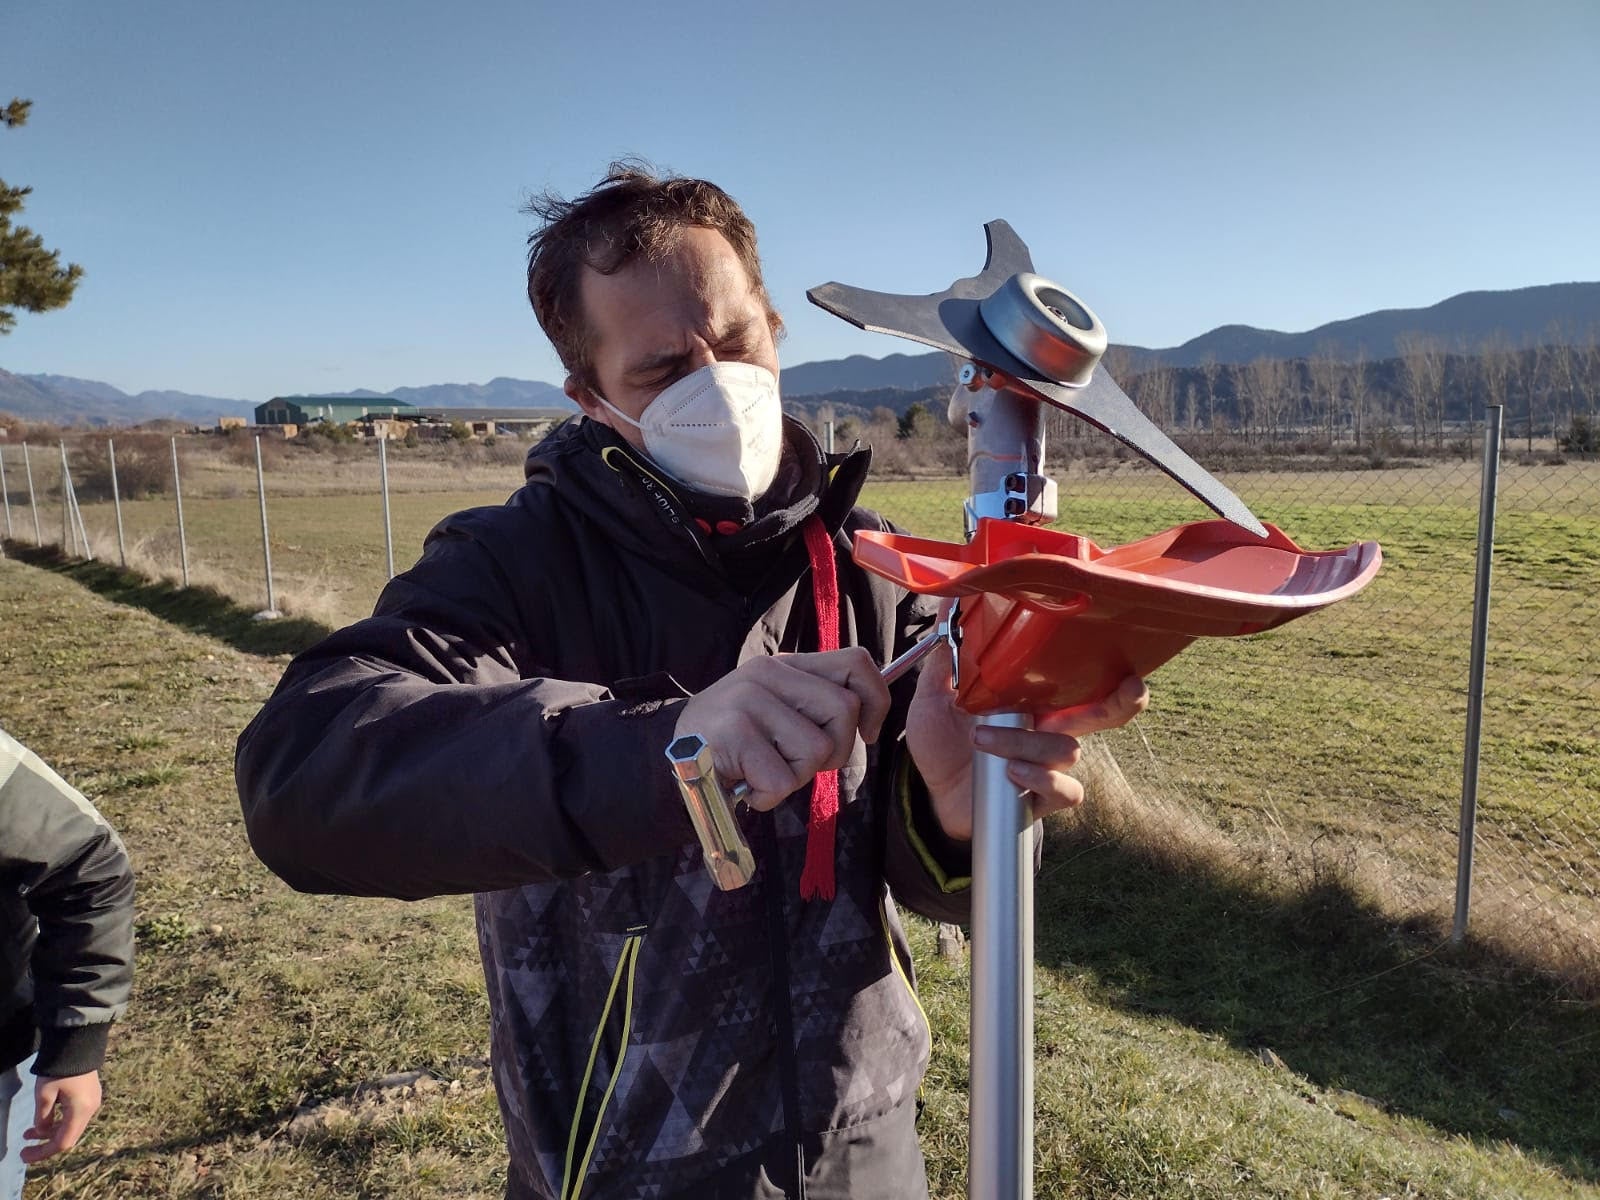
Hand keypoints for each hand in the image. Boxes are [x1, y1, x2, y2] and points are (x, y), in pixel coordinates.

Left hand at [22, 1070, 101, 1163]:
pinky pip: (75, 1116)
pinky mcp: (91, 1094)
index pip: (62, 1143)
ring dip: (50, 1132)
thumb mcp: (44, 1095)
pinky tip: (46, 1117)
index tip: (23, 1156)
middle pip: (68, 1136)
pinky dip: (59, 1121)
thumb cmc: (60, 1070)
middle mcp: (91, 1110)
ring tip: (28, 1132)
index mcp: (81, 1112)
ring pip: (71, 1126)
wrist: (79, 1043)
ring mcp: (93, 1101)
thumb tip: (41, 1130)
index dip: (42, 1153)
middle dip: (45, 1144)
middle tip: (24, 1146)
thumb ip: (42, 1117)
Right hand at [674, 649, 890, 811]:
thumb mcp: (775, 710)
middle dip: (835, 751)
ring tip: (763, 771)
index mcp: (784, 665)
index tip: (867, 732)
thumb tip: (871, 716)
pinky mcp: (735, 734)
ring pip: (818, 749)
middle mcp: (766, 673)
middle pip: (846, 710)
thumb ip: (815, 704)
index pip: (856, 662)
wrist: (667, 765)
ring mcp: (748, 701)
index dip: (877, 700)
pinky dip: (768, 795)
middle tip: (798, 763)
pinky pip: (784, 779)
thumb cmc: (734, 745)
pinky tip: (745, 785)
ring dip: (796, 776)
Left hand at [906, 642, 1148, 840]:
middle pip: (1105, 714)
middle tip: (1130, 687)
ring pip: (1068, 749)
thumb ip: (946, 656)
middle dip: (1124, 701)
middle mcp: (1048, 730)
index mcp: (1032, 700)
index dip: (1108, 670)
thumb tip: (948, 603)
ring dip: (1027, 742)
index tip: (1121, 653)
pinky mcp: (1040, 799)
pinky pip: (1067, 791)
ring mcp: (1048, 766)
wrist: (927, 793)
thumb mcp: (936, 695)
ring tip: (982, 738)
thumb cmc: (941, 742)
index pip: (1080, 682)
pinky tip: (1013, 772)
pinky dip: (1043, 780)